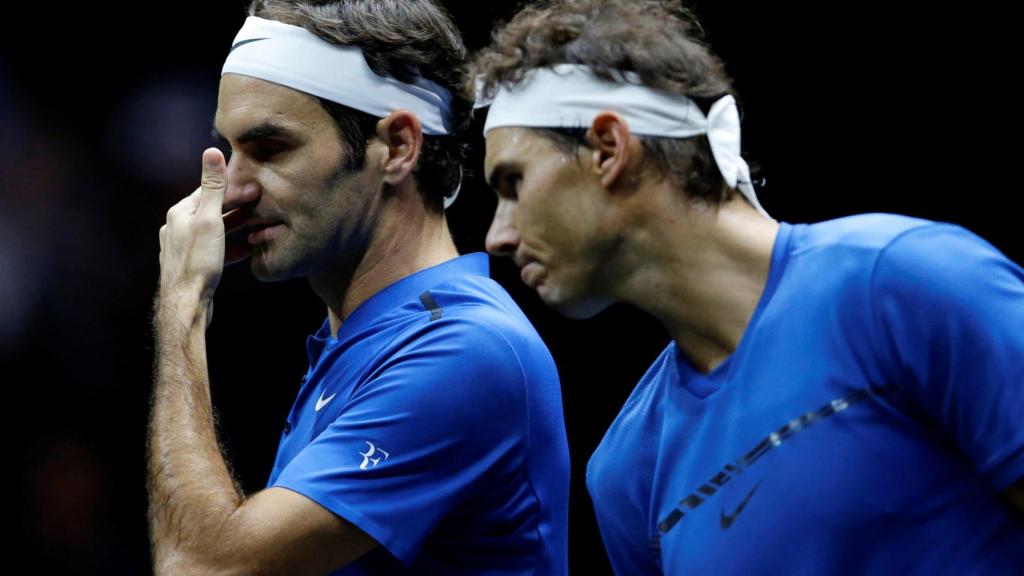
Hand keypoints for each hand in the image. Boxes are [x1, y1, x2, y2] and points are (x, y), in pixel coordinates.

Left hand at [158, 148, 245, 325]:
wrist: (187, 304)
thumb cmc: (198, 262)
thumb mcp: (209, 219)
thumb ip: (213, 187)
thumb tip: (211, 152)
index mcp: (180, 213)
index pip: (209, 191)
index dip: (233, 187)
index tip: (255, 186)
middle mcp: (178, 227)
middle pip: (212, 210)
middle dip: (236, 206)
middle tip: (261, 203)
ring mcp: (184, 247)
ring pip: (215, 231)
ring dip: (236, 226)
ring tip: (257, 224)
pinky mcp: (193, 265)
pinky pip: (215, 250)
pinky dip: (231, 247)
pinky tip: (247, 250)